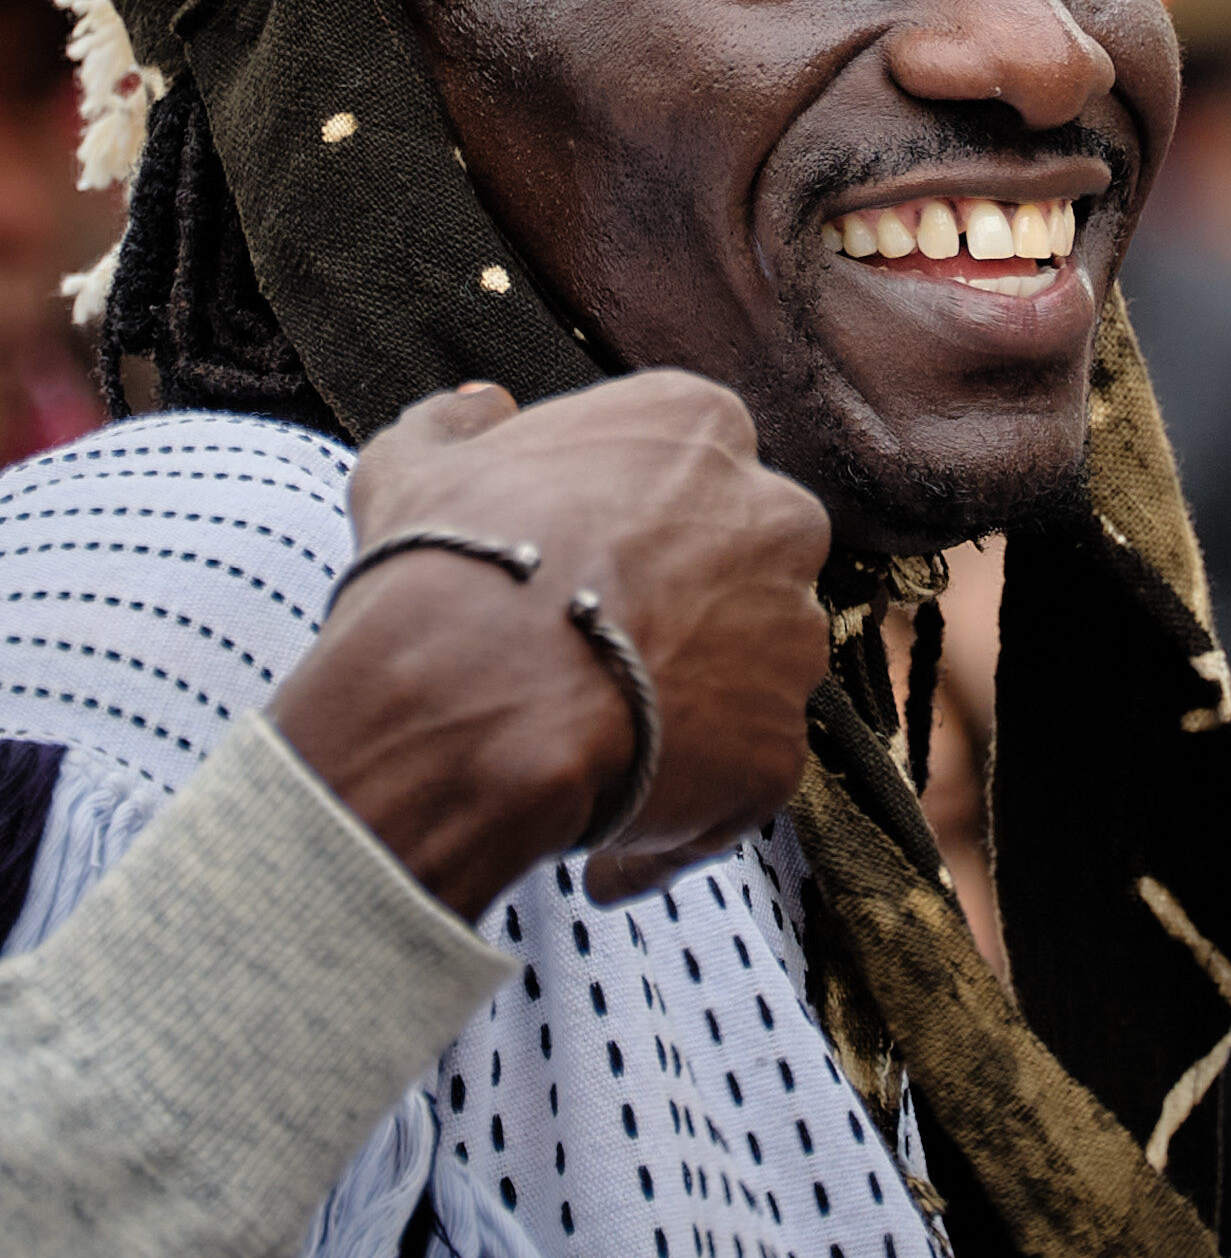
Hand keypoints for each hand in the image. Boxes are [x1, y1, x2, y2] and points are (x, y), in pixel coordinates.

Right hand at [270, 372, 829, 919]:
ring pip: (746, 674)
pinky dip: (674, 816)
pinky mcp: (781, 747)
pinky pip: (732, 786)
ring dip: (681, 712)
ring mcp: (788, 638)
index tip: (564, 569)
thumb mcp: (415, 466)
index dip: (617, 527)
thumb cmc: (444, 568)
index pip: (680, 468)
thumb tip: (480, 409)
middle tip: (583, 659)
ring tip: (584, 759)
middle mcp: (773, 518)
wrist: (468, 697)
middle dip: (677, 610)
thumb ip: (455, 425)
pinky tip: (596, 848)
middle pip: (735, 564)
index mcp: (697, 426)